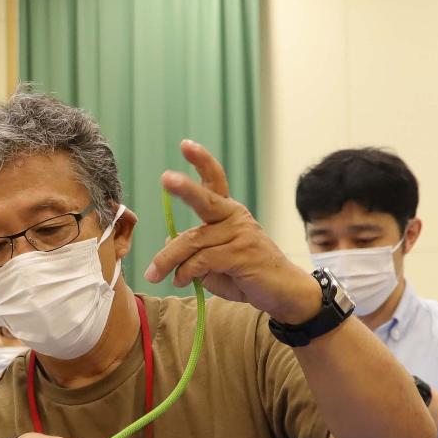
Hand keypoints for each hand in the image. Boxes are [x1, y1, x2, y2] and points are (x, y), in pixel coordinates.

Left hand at [142, 140, 319, 323]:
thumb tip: (168, 241)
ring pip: (192, 242)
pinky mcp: (241, 254)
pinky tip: (180, 281)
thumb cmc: (247, 274)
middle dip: (184, 188)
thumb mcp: (215, 261)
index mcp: (229, 212)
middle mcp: (235, 217)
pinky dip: (185, 273)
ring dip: (168, 260)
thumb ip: (194, 250)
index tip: (186, 144)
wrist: (283, 293)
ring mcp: (240, 235)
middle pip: (205, 200)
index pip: (215, 181)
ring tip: (154, 274)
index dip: (201, 161)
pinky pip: (201, 261)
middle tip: (166, 178)